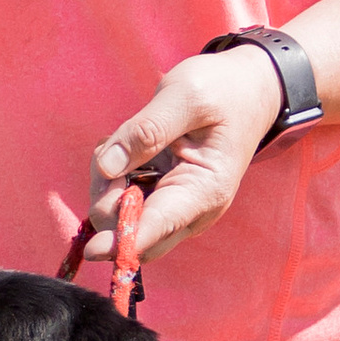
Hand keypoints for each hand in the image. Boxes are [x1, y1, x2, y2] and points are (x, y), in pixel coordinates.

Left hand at [82, 49, 287, 267]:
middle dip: (106, 199)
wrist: (247, 90)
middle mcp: (191, 210)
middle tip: (113, 149)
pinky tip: (128, 147)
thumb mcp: (186, 96)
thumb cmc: (224, 91)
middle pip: (132, 233)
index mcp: (206, 190)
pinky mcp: (161, 198)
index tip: (93, 250)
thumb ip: (147, 130)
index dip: (123, 242)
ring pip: (120, 218)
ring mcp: (175, 207)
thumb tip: (108, 167)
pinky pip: (121, 201)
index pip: (158, 228)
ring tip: (126, 138)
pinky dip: (112, 177)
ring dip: (106, 182)